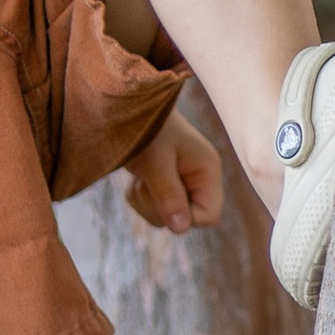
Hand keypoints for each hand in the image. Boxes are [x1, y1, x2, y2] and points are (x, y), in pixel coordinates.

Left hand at [123, 111, 222, 235]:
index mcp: (207, 170)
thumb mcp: (155, 161)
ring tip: (140, 174)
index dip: (186, 216)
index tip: (163, 201)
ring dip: (146, 201)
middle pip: (186, 219)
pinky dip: (139, 197)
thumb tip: (181, 229)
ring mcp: (182, 181)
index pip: (209, 215)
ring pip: (166, 216)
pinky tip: (137, 175)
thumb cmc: (144, 127)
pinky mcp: (165, 182)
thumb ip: (168, 194)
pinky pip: (153, 208)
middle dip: (160, 207)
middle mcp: (199, 178)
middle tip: (145, 182)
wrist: (124, 105)